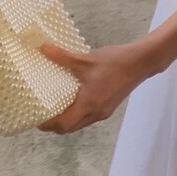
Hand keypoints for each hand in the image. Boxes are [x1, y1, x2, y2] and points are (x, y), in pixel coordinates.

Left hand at [37, 42, 152, 134]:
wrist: (140, 63)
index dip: (48, 125)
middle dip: (55, 125)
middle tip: (42, 114)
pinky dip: (77, 115)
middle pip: (70, 128)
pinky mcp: (108, 108)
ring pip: (79, 124)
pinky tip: (72, 101)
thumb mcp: (85, 59)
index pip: (64, 124)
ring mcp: (103, 112)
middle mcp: (95, 113)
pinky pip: (88, 118)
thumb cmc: (114, 62)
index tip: (37, 119)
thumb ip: (62, 56)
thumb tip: (43, 47)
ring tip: (54, 108)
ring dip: (66, 121)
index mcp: (88, 104)